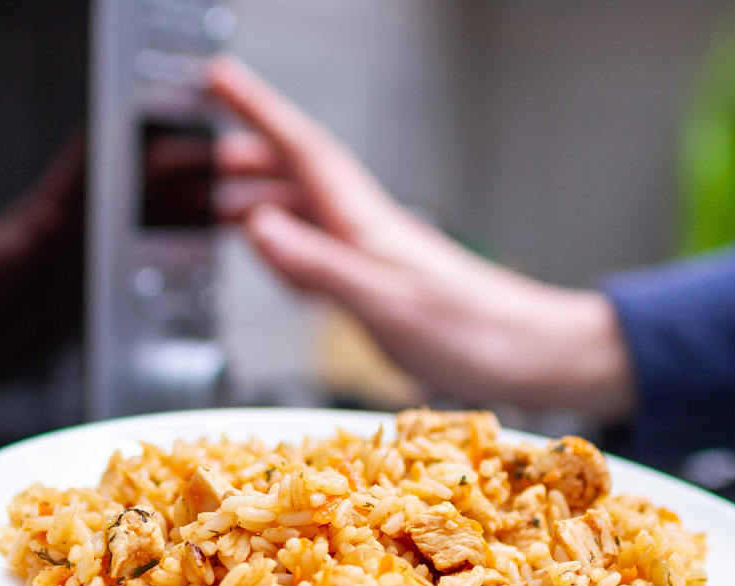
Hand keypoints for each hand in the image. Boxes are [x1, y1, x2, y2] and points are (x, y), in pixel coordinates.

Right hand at [208, 57, 636, 419]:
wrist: (536, 357)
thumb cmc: (477, 335)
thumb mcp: (386, 303)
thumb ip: (319, 266)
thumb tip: (257, 227)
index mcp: (367, 224)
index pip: (301, 152)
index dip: (256, 112)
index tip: (217, 79)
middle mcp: (369, 231)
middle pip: (297, 177)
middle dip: (246, 156)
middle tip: (198, 151)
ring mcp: (378, 256)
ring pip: (307, 214)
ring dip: (261, 200)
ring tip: (218, 204)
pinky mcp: (386, 286)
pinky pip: (322, 253)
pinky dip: (289, 248)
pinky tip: (283, 261)